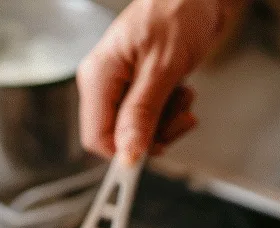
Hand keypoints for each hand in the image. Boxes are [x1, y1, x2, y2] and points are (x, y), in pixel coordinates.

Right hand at [77, 0, 234, 161]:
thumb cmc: (178, 11)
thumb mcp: (162, 67)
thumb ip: (142, 114)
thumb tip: (128, 153)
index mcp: (98, 76)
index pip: (96, 137)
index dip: (122, 153)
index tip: (148, 161)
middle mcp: (103, 84)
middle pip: (118, 137)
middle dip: (152, 135)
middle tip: (179, 119)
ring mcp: (119, 86)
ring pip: (136, 131)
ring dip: (166, 123)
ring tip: (183, 98)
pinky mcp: (136, 88)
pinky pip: (148, 118)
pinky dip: (169, 113)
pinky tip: (181, 93)